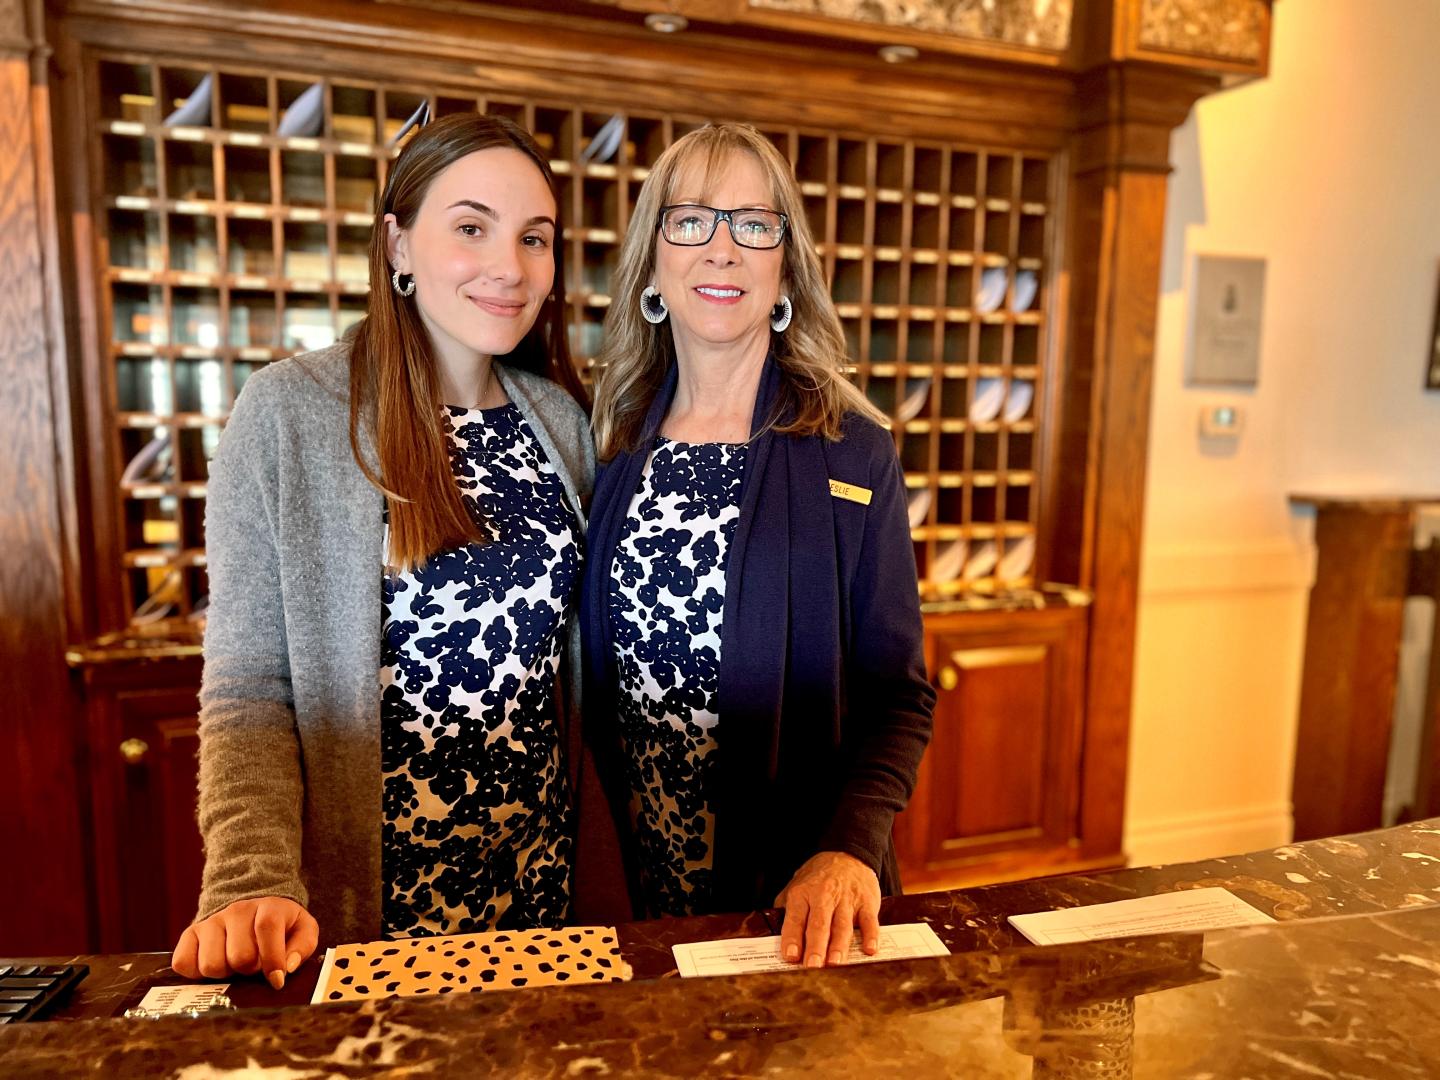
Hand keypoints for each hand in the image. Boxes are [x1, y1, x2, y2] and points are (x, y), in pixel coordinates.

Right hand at [171, 897, 318, 988]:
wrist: (252, 912)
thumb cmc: (281, 927)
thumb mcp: (302, 931)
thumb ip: (302, 947)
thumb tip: (287, 967)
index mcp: (268, 907)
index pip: (266, 928)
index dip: (272, 958)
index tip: (276, 980)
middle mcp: (237, 911)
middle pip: (238, 956)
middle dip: (249, 970)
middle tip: (254, 966)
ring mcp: (211, 922)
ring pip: (211, 964)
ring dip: (225, 973)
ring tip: (235, 965)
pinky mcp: (190, 935)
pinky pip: (183, 963)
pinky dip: (197, 974)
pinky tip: (215, 966)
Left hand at [775, 851, 880, 967]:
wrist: (848, 853)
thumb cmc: (819, 876)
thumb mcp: (796, 883)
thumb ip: (786, 908)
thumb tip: (775, 934)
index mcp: (803, 893)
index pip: (796, 918)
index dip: (792, 937)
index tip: (791, 956)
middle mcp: (824, 896)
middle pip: (819, 924)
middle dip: (816, 946)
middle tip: (812, 966)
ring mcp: (847, 900)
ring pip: (842, 925)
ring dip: (838, 946)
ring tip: (834, 963)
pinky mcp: (867, 903)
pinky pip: (869, 921)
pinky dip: (870, 935)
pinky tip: (869, 949)